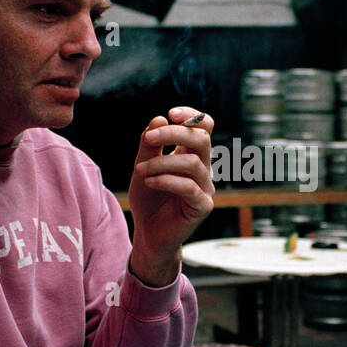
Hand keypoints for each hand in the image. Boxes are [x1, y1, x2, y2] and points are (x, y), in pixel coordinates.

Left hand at [127, 107, 214, 286]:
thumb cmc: (148, 199)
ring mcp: (206, 188)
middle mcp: (203, 168)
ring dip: (162, 162)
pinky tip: (148, 182)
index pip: (204, 127)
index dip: (192, 115)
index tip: (170, 114)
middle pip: (201, 139)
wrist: (148, 233)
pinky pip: (189, 187)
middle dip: (174, 134)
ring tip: (140, 170)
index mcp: (192, 154)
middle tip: (149, 138)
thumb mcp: (143, 165)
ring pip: (193, 163)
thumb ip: (149, 144)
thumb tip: (159, 118)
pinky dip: (166, 180)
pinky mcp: (203, 206)